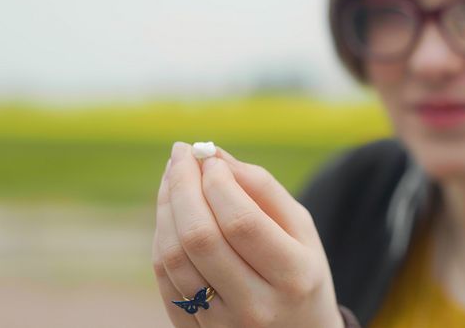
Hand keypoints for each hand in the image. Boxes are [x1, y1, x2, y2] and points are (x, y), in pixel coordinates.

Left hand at [152, 142, 343, 327]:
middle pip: (200, 237)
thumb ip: (262, 188)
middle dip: (183, 186)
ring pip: (174, 257)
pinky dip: (163, 236)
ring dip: (166, 207)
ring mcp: (223, 324)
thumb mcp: (300, 229)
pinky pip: (165, 278)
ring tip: (173, 177)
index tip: (208, 157)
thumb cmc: (300, 271)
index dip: (217, 182)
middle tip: (181, 154)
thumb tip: (213, 155)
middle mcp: (256, 306)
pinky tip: (171, 211)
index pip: (241, 222)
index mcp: (294, 276)